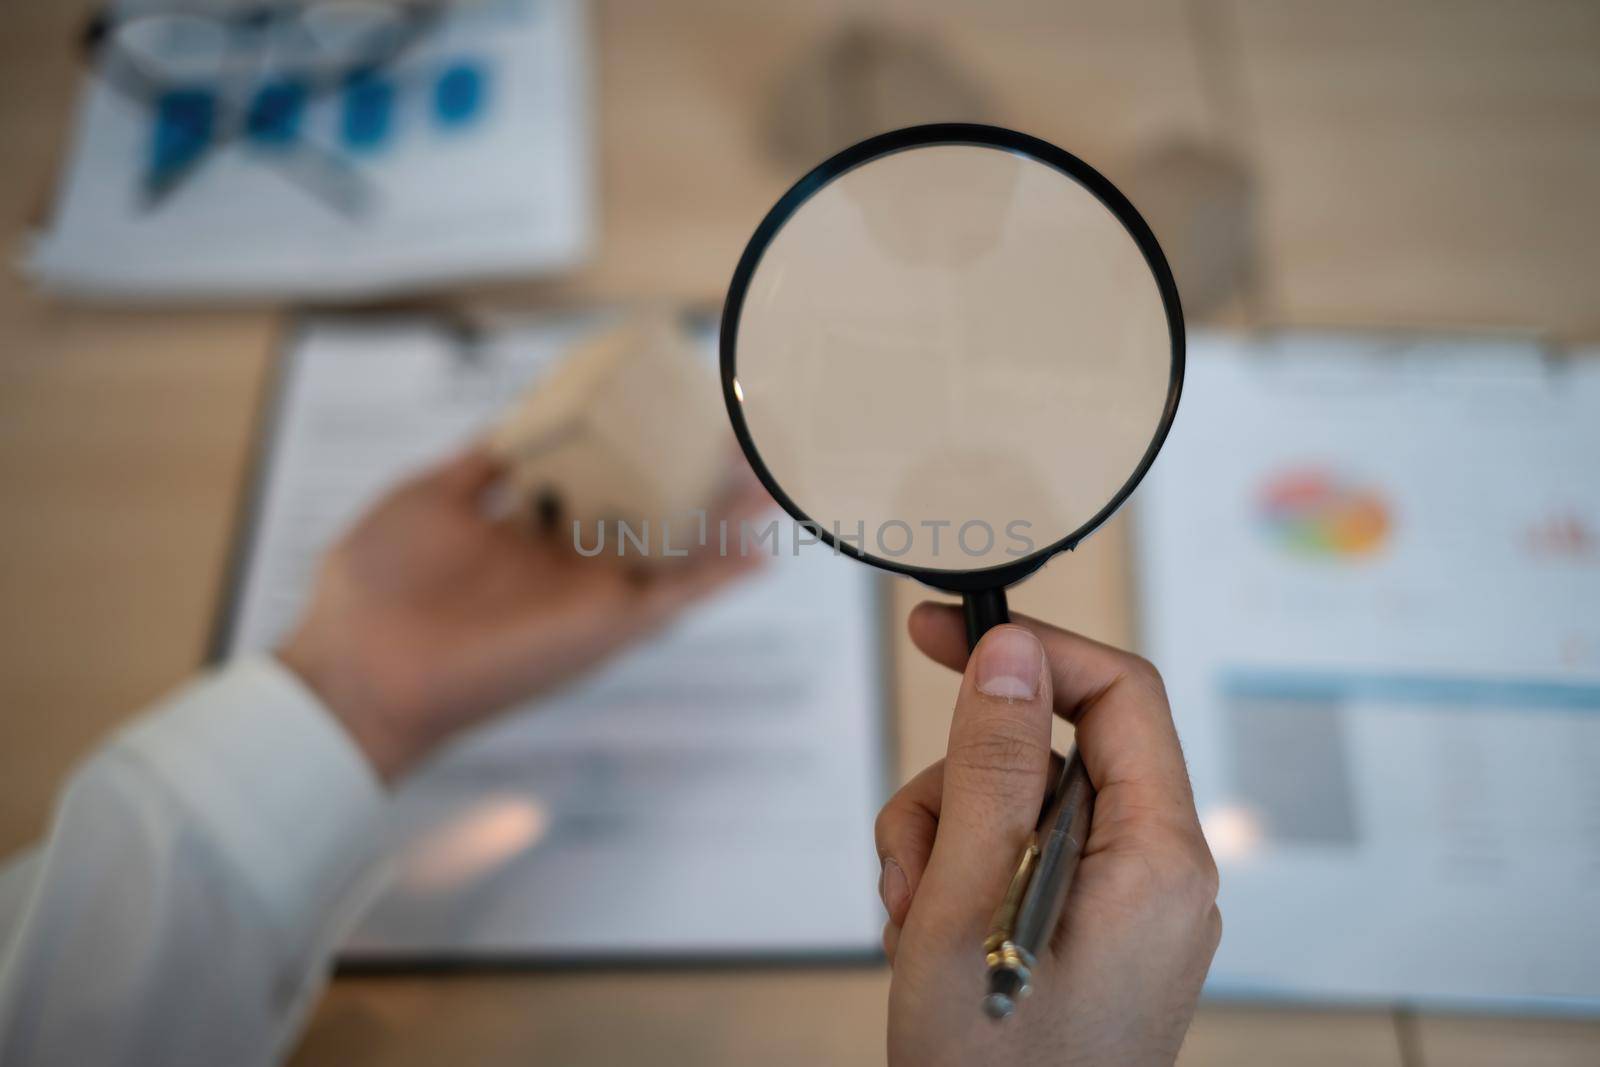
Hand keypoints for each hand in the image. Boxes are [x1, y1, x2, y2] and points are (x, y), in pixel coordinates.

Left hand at [279, 447, 766, 782]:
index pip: (601, 482)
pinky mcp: (605, 626)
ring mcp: (591, 593)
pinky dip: (719, 576)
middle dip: (696, 474)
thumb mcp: (430, 495)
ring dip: (726, 517)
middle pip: (650, 511)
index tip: (673, 405)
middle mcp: (569, 562)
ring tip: (771, 477)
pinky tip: (760, 550)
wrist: (360, 664)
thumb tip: (520, 414)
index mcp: (530, 530)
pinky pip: (675, 597)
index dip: (641, 448)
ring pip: (678, 549)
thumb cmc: (376, 584)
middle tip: (739, 432)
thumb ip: (484, 461)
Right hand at [876, 603, 1220, 1066]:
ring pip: (1022, 803)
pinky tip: (930, 936)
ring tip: (915, 922)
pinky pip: (1022, 857)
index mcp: (1159, 858)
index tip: (944, 631)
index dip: (1033, 647)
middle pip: (1053, 752)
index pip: (1119, 693)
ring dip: (946, 839)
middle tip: (912, 854)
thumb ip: (995, 767)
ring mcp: (1127, 906)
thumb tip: (1012, 652)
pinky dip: (961, 877)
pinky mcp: (1092, 930)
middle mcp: (1159, 873)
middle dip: (962, 784)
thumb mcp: (969, 904)